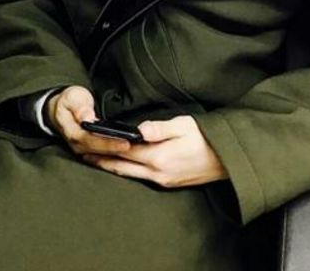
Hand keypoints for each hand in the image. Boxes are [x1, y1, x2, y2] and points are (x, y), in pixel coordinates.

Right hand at [46, 86, 130, 157]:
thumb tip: (86, 118)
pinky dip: (114, 153)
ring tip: (136, 150)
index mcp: (72, 131)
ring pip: (102, 155)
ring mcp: (82, 149)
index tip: (125, 142)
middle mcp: (77, 144)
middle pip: (99, 151)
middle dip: (118, 150)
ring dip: (118, 154)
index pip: (92, 140)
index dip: (109, 143)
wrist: (59, 109)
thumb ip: (80, 107)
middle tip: (137, 147)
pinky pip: (102, 154)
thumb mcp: (73, 97)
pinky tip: (128, 150)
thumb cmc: (68, 102)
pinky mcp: (88, 149)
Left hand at [83, 115, 227, 187]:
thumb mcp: (184, 125)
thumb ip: (159, 128)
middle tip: (83, 155)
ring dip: (112, 168)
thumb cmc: (206, 138)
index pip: (124, 151)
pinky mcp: (167, 183)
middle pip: (121, 168)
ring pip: (130, 175)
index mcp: (158, 157)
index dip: (106, 146)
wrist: (226, 160)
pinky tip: (120, 166)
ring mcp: (162, 180)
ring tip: (95, 161)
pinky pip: (141, 178)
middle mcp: (157, 173)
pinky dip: (126, 172)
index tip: (90, 141)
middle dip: (102, 161)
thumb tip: (139, 129)